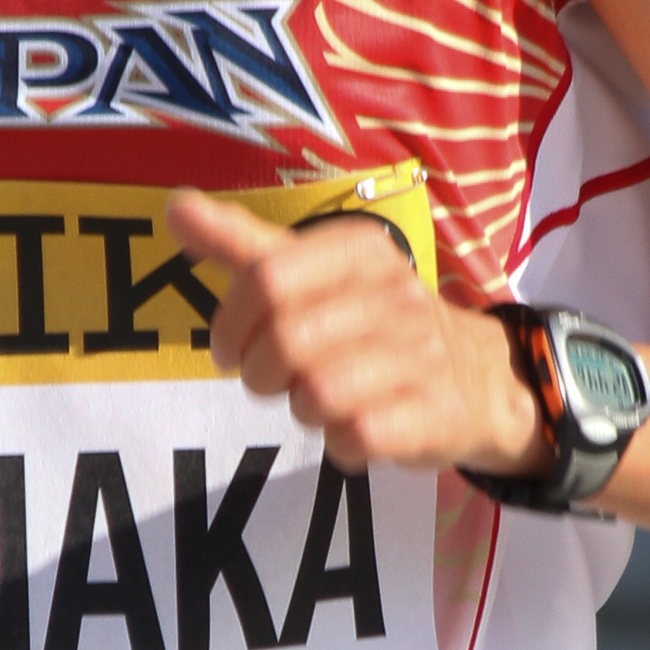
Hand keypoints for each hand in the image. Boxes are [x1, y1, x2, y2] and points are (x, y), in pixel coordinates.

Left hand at [165, 190, 545, 480]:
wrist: (473, 375)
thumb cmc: (370, 321)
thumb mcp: (312, 272)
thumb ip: (243, 244)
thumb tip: (176, 207)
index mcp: (360, 250)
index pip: (267, 278)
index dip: (230, 322)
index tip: (229, 346)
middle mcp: (397, 294)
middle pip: (286, 341)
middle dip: (259, 374)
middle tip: (270, 379)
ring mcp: (421, 355)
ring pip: (319, 393)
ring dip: (301, 408)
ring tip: (317, 400)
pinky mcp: (434, 413)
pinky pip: (357, 436)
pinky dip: (340, 442)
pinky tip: (352, 427)